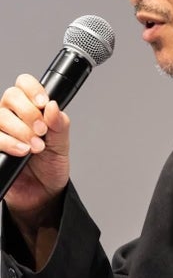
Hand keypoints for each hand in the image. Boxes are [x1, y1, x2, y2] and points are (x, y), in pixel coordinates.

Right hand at [0, 73, 69, 225]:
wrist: (43, 193)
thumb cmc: (51, 164)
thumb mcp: (62, 142)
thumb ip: (60, 123)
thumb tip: (53, 106)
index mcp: (32, 109)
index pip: (24, 84)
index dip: (32, 88)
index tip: (43, 103)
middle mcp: (13, 117)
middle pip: (10, 96)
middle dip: (28, 112)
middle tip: (42, 130)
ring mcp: (2, 132)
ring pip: (0, 116)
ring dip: (20, 130)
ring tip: (36, 146)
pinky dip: (9, 143)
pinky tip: (23, 151)